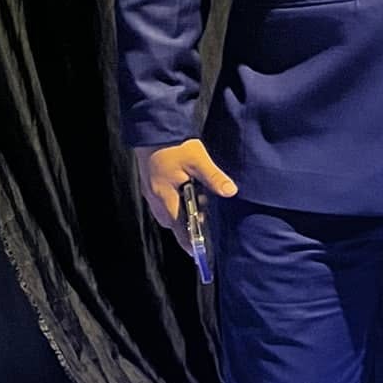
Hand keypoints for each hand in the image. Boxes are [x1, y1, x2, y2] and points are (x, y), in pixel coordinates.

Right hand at [134, 141, 237, 255]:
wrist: (152, 129)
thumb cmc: (174, 145)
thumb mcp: (198, 160)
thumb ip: (214, 178)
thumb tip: (230, 192)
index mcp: (166, 197)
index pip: (178, 229)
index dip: (188, 242)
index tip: (197, 253)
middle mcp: (155, 199)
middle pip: (173, 223)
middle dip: (188, 226)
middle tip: (204, 220)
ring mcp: (151, 192)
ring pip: (168, 213)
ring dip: (183, 213)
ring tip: (200, 202)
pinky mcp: (151, 184)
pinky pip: (165, 202)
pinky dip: (177, 203)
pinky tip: (189, 190)